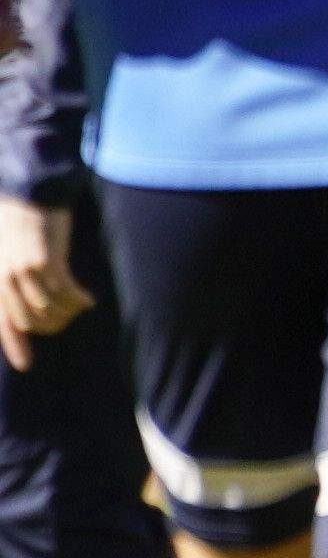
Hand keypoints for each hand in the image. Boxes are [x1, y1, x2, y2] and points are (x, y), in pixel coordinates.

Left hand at [0, 192, 88, 371]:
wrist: (28, 191)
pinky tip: (89, 299)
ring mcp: (23, 270)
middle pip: (29, 320)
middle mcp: (5, 278)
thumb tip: (35, 304)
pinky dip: (78, 300)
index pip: (3, 321)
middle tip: (69, 319)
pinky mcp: (44, 260)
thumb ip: (13, 278)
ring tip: (81, 306)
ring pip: (48, 309)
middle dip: (51, 326)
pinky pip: (65, 292)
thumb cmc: (19, 220)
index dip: (14, 345)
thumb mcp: (7, 253)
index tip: (25, 365)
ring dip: (68, 313)